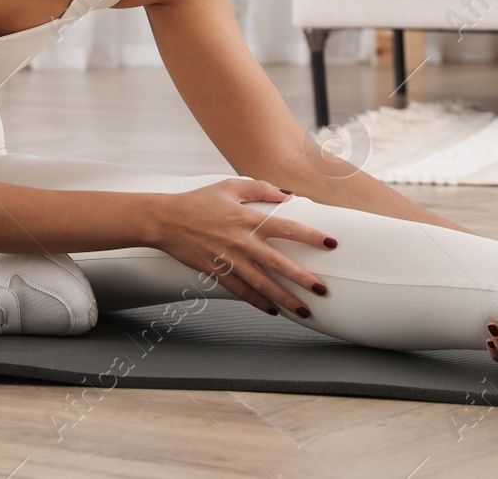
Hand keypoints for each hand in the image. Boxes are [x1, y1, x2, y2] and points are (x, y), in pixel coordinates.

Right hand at [152, 178, 334, 317]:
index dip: (311, 236)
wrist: (165, 220)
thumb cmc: (199, 200)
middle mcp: (241, 241)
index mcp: (248, 218)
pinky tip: (272, 310)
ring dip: (285, 299)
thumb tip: (288, 195)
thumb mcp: (230, 186)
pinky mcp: (216, 272)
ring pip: (262, 284)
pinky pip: (241, 291)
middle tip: (322, 289)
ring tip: (304, 311)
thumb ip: (261, 189)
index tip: (331, 243)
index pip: (287, 228)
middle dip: (302, 278)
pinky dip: (257, 302)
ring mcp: (228, 259)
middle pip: (278, 263)